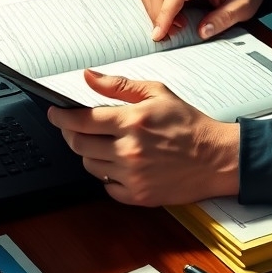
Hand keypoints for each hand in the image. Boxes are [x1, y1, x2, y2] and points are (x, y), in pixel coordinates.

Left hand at [47, 70, 239, 206]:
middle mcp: (129, 149)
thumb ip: (120, 86)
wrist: (216, 158)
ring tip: (108, 146)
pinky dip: (109, 177)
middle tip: (76, 130)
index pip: (81, 120)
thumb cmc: (190, 125)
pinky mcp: (138, 195)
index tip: (55, 114)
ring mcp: (133, 175)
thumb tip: (89, 77)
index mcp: (132, 121)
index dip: (61, 116)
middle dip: (71, 135)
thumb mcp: (158, 94)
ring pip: (91, 165)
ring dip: (92, 155)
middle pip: (79, 144)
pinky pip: (107, 187)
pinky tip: (122, 166)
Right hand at [140, 0, 265, 40]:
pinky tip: (172, 22)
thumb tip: (202, 31)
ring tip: (174, 28)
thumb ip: (222, 19)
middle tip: (169, 35)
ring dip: (155, 12)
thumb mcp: (241, 8)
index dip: (165, 14)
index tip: (160, 33)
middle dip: (156, 15)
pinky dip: (157, 10)